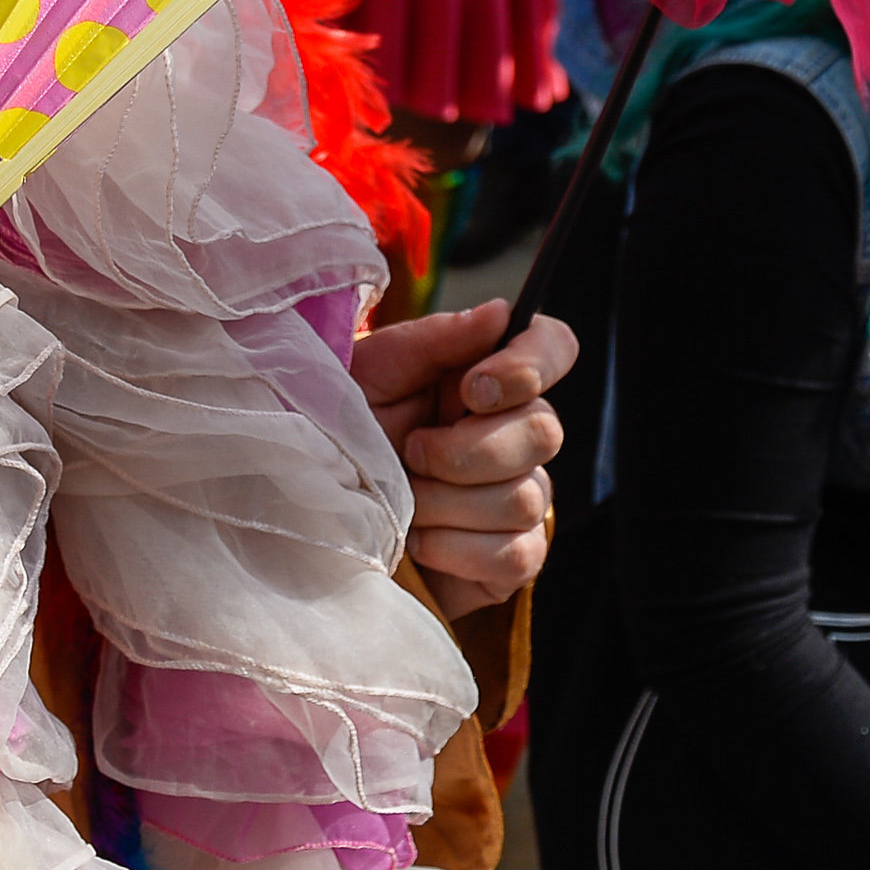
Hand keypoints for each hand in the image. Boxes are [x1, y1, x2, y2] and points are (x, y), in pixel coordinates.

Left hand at [351, 298, 573, 614]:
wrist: (317, 513)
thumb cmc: (341, 432)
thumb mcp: (370, 374)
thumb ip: (433, 340)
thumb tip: (500, 312)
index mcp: (484, 376)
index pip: (553, 347)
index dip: (530, 364)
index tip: (473, 388)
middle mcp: (515, 432)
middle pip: (544, 432)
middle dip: (465, 450)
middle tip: (410, 452)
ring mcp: (521, 496)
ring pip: (524, 498)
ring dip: (446, 502)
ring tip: (403, 500)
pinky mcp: (513, 557)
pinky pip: (516, 554)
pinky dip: (455, 548)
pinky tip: (418, 540)